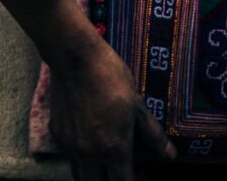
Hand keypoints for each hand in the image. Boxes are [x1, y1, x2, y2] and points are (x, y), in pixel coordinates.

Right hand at [0, 0, 174, 179]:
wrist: (75, 57)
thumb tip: (170, 156)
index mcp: (114, 148)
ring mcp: (70, 147)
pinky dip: (80, 158)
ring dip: (93, 175)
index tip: (138, 179)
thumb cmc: (111, 76)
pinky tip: (89, 141)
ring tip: (105, 163)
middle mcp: (89, 155)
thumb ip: (152, 134)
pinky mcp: (56, 136)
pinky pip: (69, 157)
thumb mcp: (137, 104)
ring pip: (80, 177)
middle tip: (119, 172)